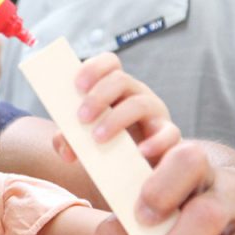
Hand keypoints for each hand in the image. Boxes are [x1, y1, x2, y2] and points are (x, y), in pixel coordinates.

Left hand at [51, 52, 180, 166]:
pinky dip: (155, 142)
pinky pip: (168, 134)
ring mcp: (155, 112)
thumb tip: (66, 149)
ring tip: (97, 138)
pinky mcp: (168, 135)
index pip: (109, 63)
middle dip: (98, 97)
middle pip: (120, 80)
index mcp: (115, 88)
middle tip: (81, 118)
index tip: (77, 86)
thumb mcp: (86, 139)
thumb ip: (70, 139)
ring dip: (115, 120)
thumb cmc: (109, 146)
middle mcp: (137, 93)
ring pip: (139, 104)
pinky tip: (140, 151)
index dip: (93, 68)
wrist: (136, 170)